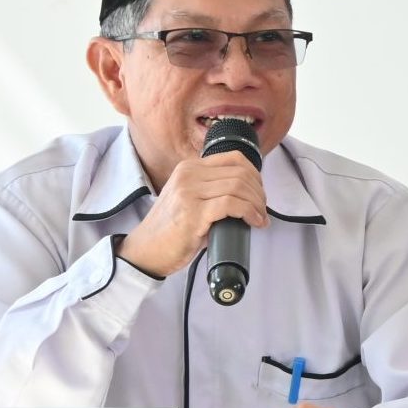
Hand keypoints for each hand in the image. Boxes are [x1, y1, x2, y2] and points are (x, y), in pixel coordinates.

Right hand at [117, 152, 267, 276]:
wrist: (145, 250)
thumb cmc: (172, 228)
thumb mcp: (190, 198)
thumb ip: (212, 189)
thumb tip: (249, 194)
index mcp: (189, 168)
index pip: (234, 158)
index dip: (255, 175)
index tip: (259, 192)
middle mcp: (188, 175)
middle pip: (240, 173)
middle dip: (259, 192)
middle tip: (262, 209)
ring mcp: (189, 192)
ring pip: (239, 187)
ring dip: (257, 204)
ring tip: (259, 217)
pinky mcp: (193, 213)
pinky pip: (232, 204)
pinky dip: (249, 212)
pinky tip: (254, 222)